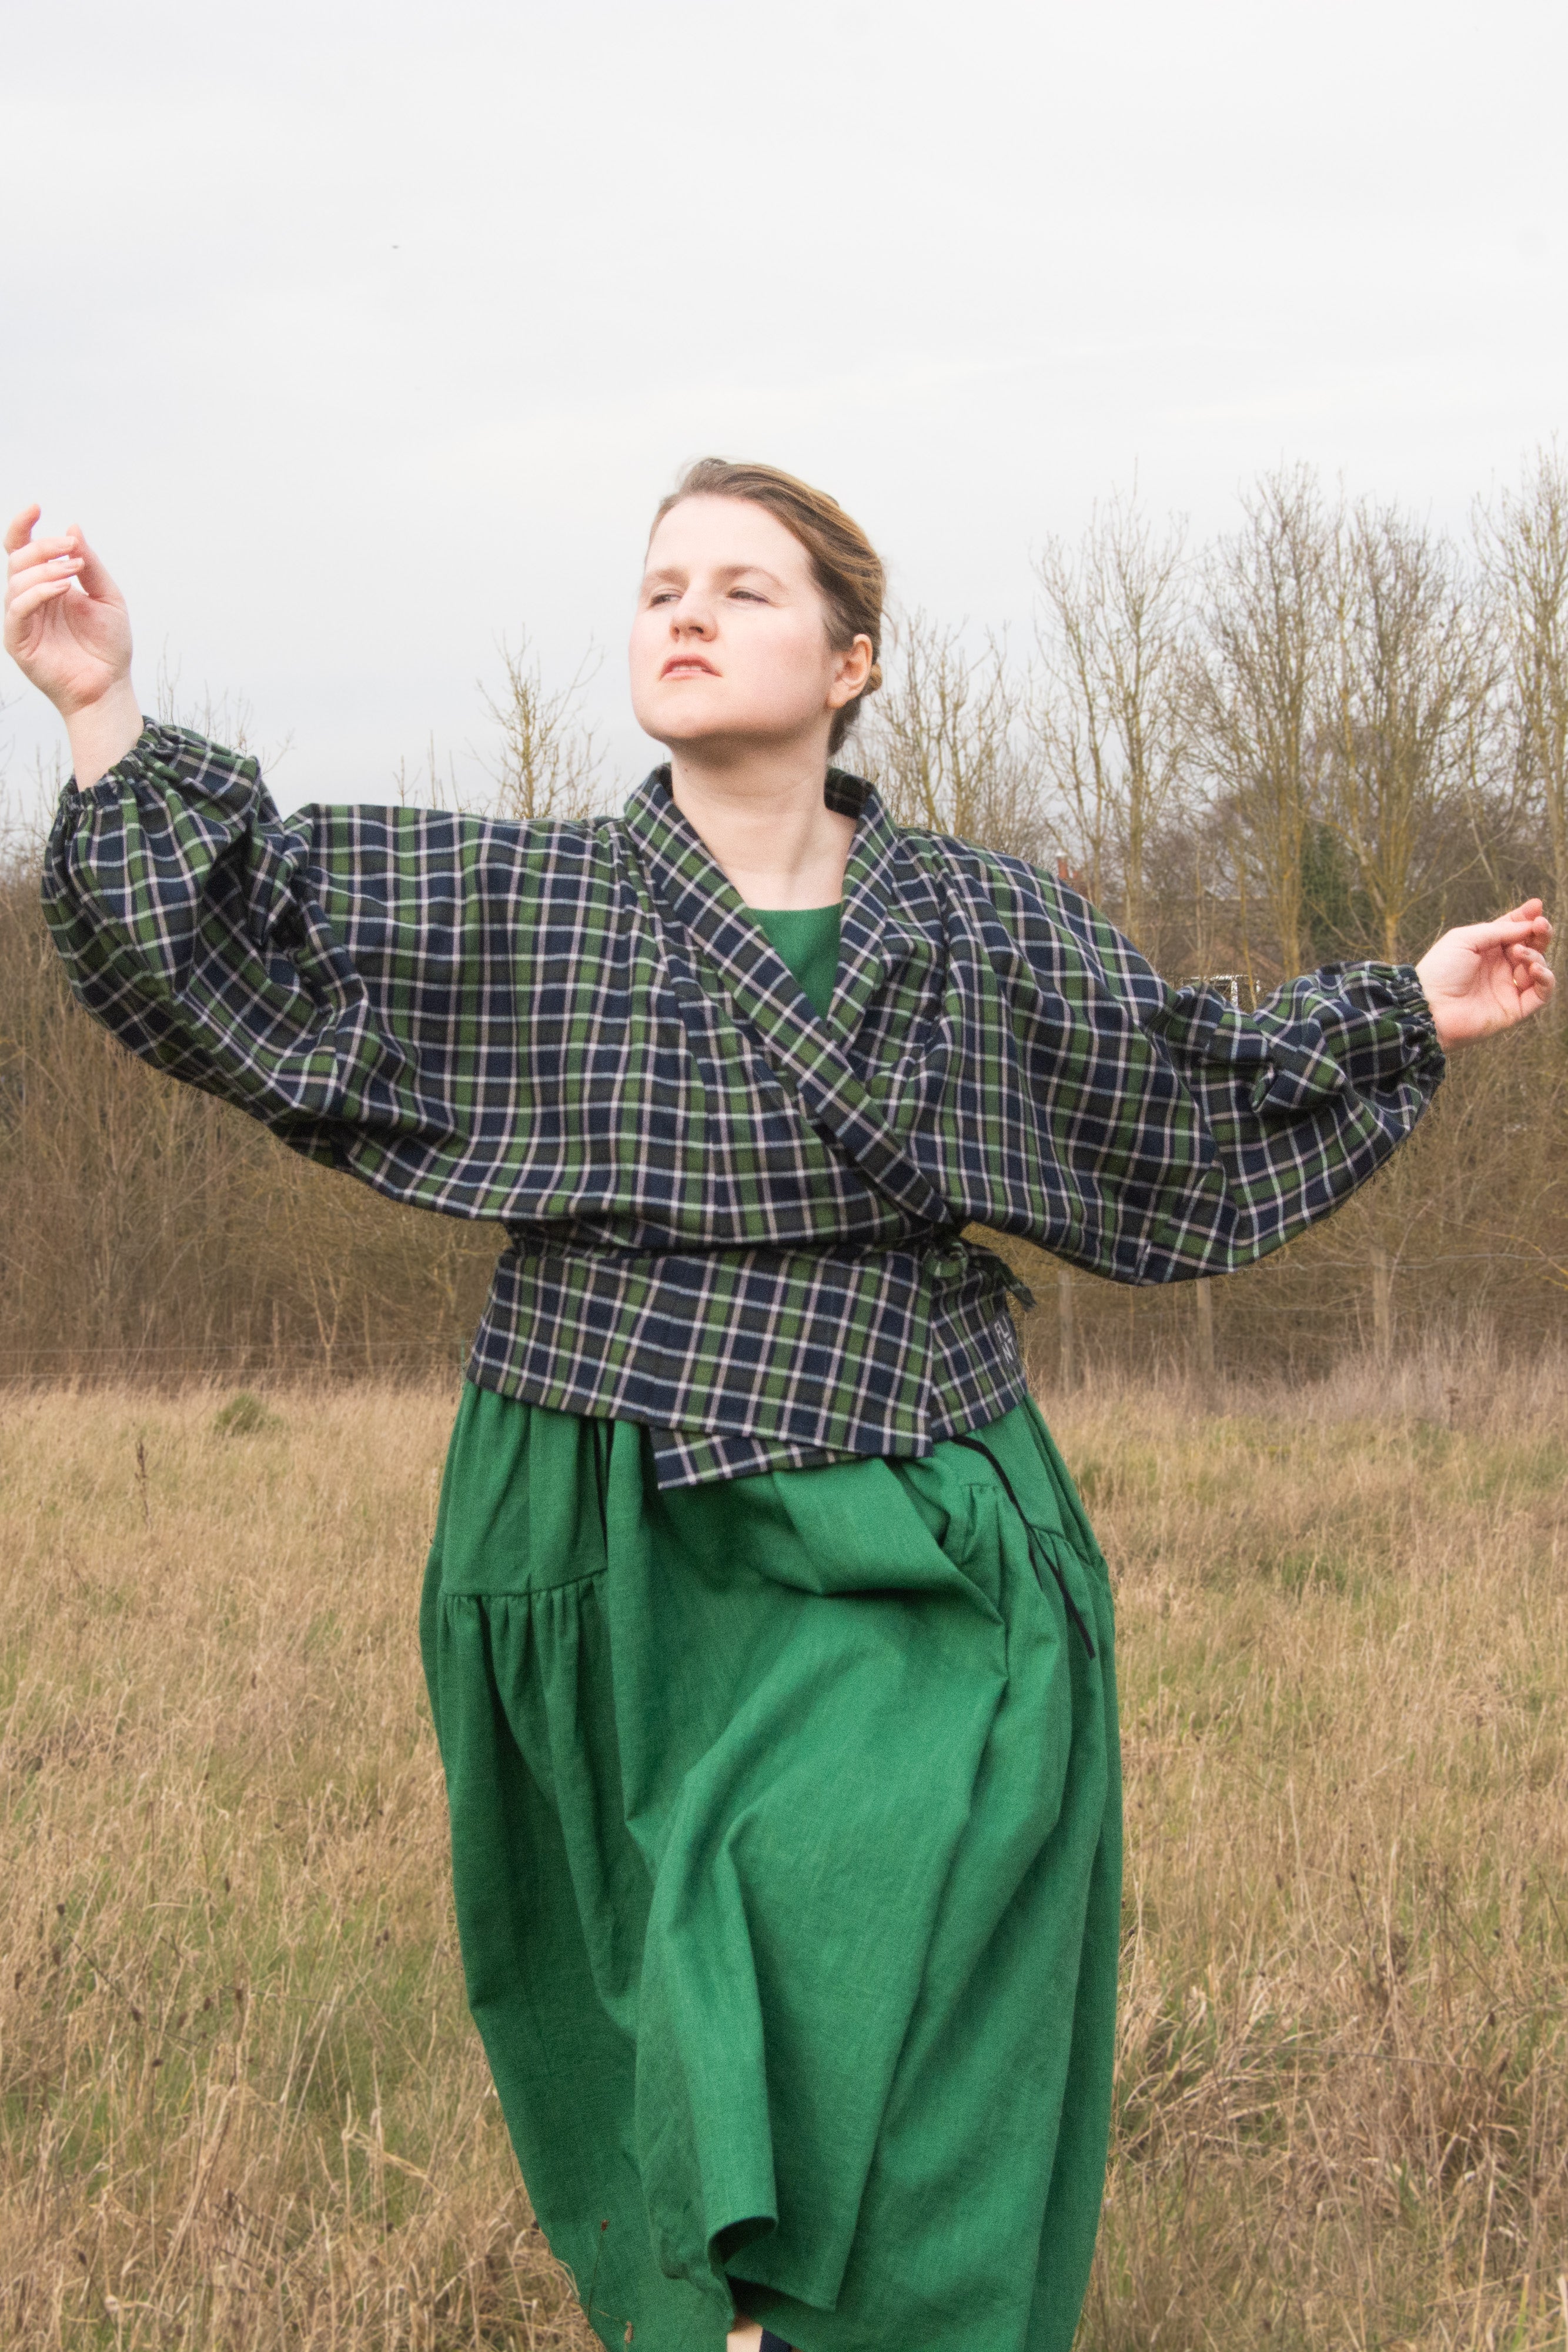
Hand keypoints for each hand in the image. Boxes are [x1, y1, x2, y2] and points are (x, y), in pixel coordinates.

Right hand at [5, 506, 142, 783]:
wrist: (109, 688)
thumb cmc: (109, 648)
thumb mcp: (107, 597)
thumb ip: (89, 564)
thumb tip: (73, 528)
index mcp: (47, 587)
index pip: (24, 550)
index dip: (23, 526)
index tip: (37, 507)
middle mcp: (31, 600)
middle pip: (18, 559)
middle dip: (43, 547)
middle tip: (70, 548)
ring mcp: (23, 620)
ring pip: (17, 581)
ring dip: (45, 570)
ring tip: (72, 572)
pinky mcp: (18, 641)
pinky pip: (18, 609)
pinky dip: (38, 593)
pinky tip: (62, 589)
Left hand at [1414, 901, 1554, 1048]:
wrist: (1430, 1007)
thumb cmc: (1440, 970)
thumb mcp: (1465, 939)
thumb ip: (1498, 930)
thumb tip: (1528, 925)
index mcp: (1485, 949)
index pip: (1513, 930)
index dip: (1526, 918)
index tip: (1536, 906)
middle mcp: (1499, 967)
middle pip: (1531, 946)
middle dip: (1539, 932)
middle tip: (1540, 924)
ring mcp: (1508, 988)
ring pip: (1538, 966)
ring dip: (1535, 955)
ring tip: (1517, 952)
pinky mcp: (1515, 1009)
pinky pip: (1542, 992)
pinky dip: (1545, 978)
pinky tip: (1534, 968)